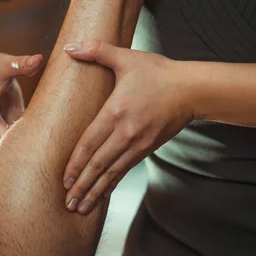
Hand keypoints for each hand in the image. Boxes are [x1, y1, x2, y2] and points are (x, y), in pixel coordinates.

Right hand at [0, 52, 42, 151]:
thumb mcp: (6, 64)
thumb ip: (21, 64)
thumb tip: (39, 58)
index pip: (4, 139)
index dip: (25, 144)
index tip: (46, 146)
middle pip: (6, 152)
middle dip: (27, 154)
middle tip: (52, 156)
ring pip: (8, 153)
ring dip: (27, 152)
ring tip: (50, 155)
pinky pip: (12, 145)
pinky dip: (27, 146)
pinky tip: (45, 147)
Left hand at [62, 40, 193, 213]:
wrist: (192, 89)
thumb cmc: (158, 72)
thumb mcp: (127, 58)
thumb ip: (97, 50)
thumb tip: (70, 47)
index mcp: (116, 112)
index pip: (90, 143)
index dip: (75, 164)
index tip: (63, 180)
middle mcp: (126, 132)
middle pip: (98, 165)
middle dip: (82, 186)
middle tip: (67, 203)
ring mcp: (139, 143)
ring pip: (112, 172)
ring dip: (95, 191)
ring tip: (80, 208)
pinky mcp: (148, 148)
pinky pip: (125, 170)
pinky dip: (112, 184)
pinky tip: (103, 194)